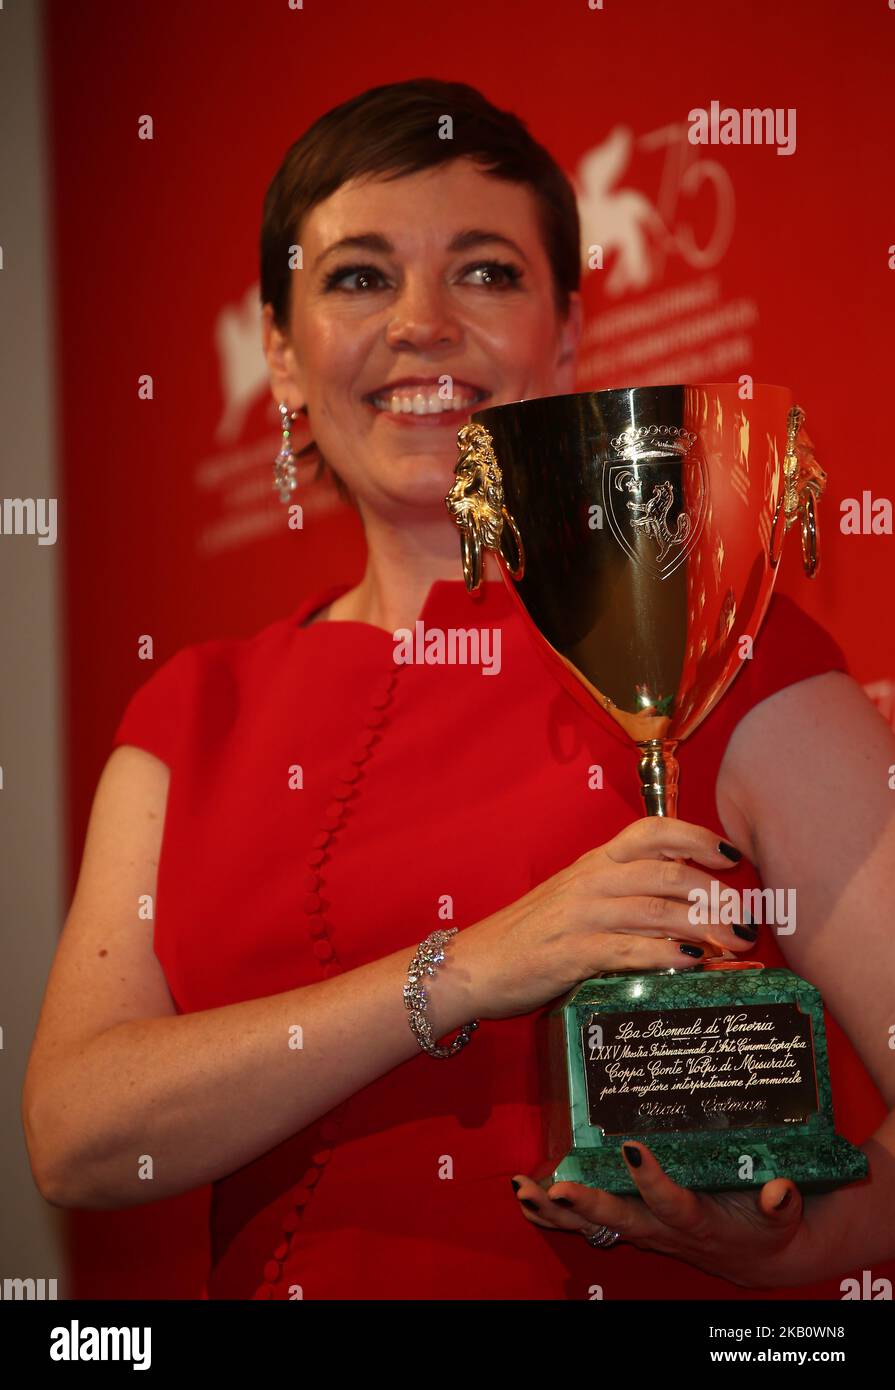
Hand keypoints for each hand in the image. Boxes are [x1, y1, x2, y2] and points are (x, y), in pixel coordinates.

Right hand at [456, 819, 756, 1021]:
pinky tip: (693, 963)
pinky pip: (630, 948)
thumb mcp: (578, 902)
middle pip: (667, 873)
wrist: (474, 965)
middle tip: (747, 921)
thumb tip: (688, 909)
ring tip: (735, 945)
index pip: (651, 832)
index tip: (731, 855)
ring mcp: (581, 915)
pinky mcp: (573, 952)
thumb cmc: (532, 937)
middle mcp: (591, 880)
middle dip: (715, 895)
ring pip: (656, 910)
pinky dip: (667, 954)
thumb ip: (624, 897)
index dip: (696, 837)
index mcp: (594, 863)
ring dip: (703, 927)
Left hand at [510, 1142, 811, 1288]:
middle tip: (557, 1188)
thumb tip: (779, 1189)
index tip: (633, 1150)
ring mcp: (643, 1228)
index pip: (671, 1202)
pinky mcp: (632, 1224)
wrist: (757, 1257)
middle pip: (618, 1219)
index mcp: (698, 1221)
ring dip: (555, 1210)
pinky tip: (526, 1200)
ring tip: (523, 1190)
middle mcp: (663, 1229)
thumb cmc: (767, 1228)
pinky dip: (554, 1214)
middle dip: (586, 1205)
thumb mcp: (782, 1219)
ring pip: (592, 1225)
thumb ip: (781, 1204)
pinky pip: (586, 1226)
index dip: (652, 1180)